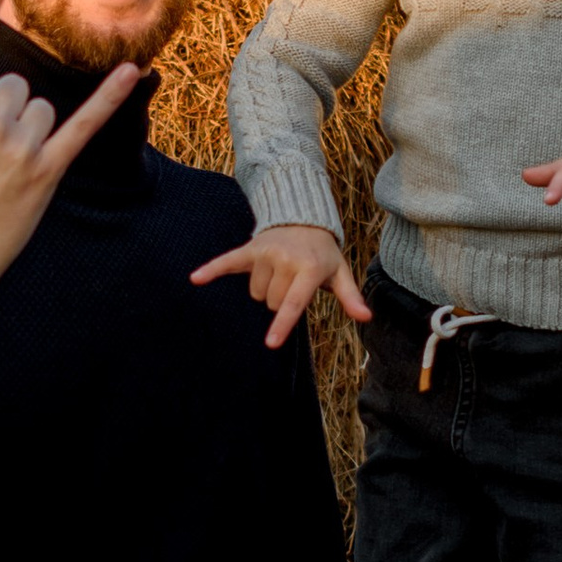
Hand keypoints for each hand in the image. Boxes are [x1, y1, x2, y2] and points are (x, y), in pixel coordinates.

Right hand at [189, 218, 372, 351]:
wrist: (304, 218)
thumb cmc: (322, 254)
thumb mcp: (340, 273)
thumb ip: (350, 297)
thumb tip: (366, 318)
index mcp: (308, 270)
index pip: (293, 303)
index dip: (283, 324)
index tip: (271, 343)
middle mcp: (285, 260)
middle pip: (272, 303)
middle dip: (280, 302)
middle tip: (292, 284)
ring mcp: (266, 252)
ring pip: (256, 293)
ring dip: (265, 290)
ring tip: (279, 273)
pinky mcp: (250, 248)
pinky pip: (228, 261)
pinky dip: (211, 270)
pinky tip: (195, 279)